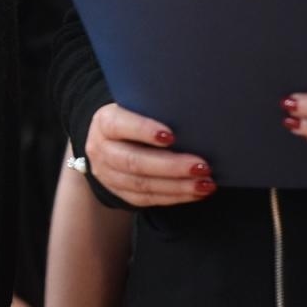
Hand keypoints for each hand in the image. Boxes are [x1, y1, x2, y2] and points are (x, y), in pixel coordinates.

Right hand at [83, 102, 215, 206]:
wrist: (109, 142)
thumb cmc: (133, 118)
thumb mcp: (135, 107)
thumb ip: (154, 110)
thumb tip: (191, 115)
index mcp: (104, 122)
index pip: (120, 125)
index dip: (144, 130)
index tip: (171, 136)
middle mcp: (102, 150)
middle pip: (134, 162)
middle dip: (171, 166)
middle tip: (201, 166)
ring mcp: (109, 176)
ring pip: (143, 184)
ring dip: (178, 186)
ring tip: (205, 183)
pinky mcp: (122, 194)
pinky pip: (149, 199)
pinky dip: (176, 197)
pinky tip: (196, 192)